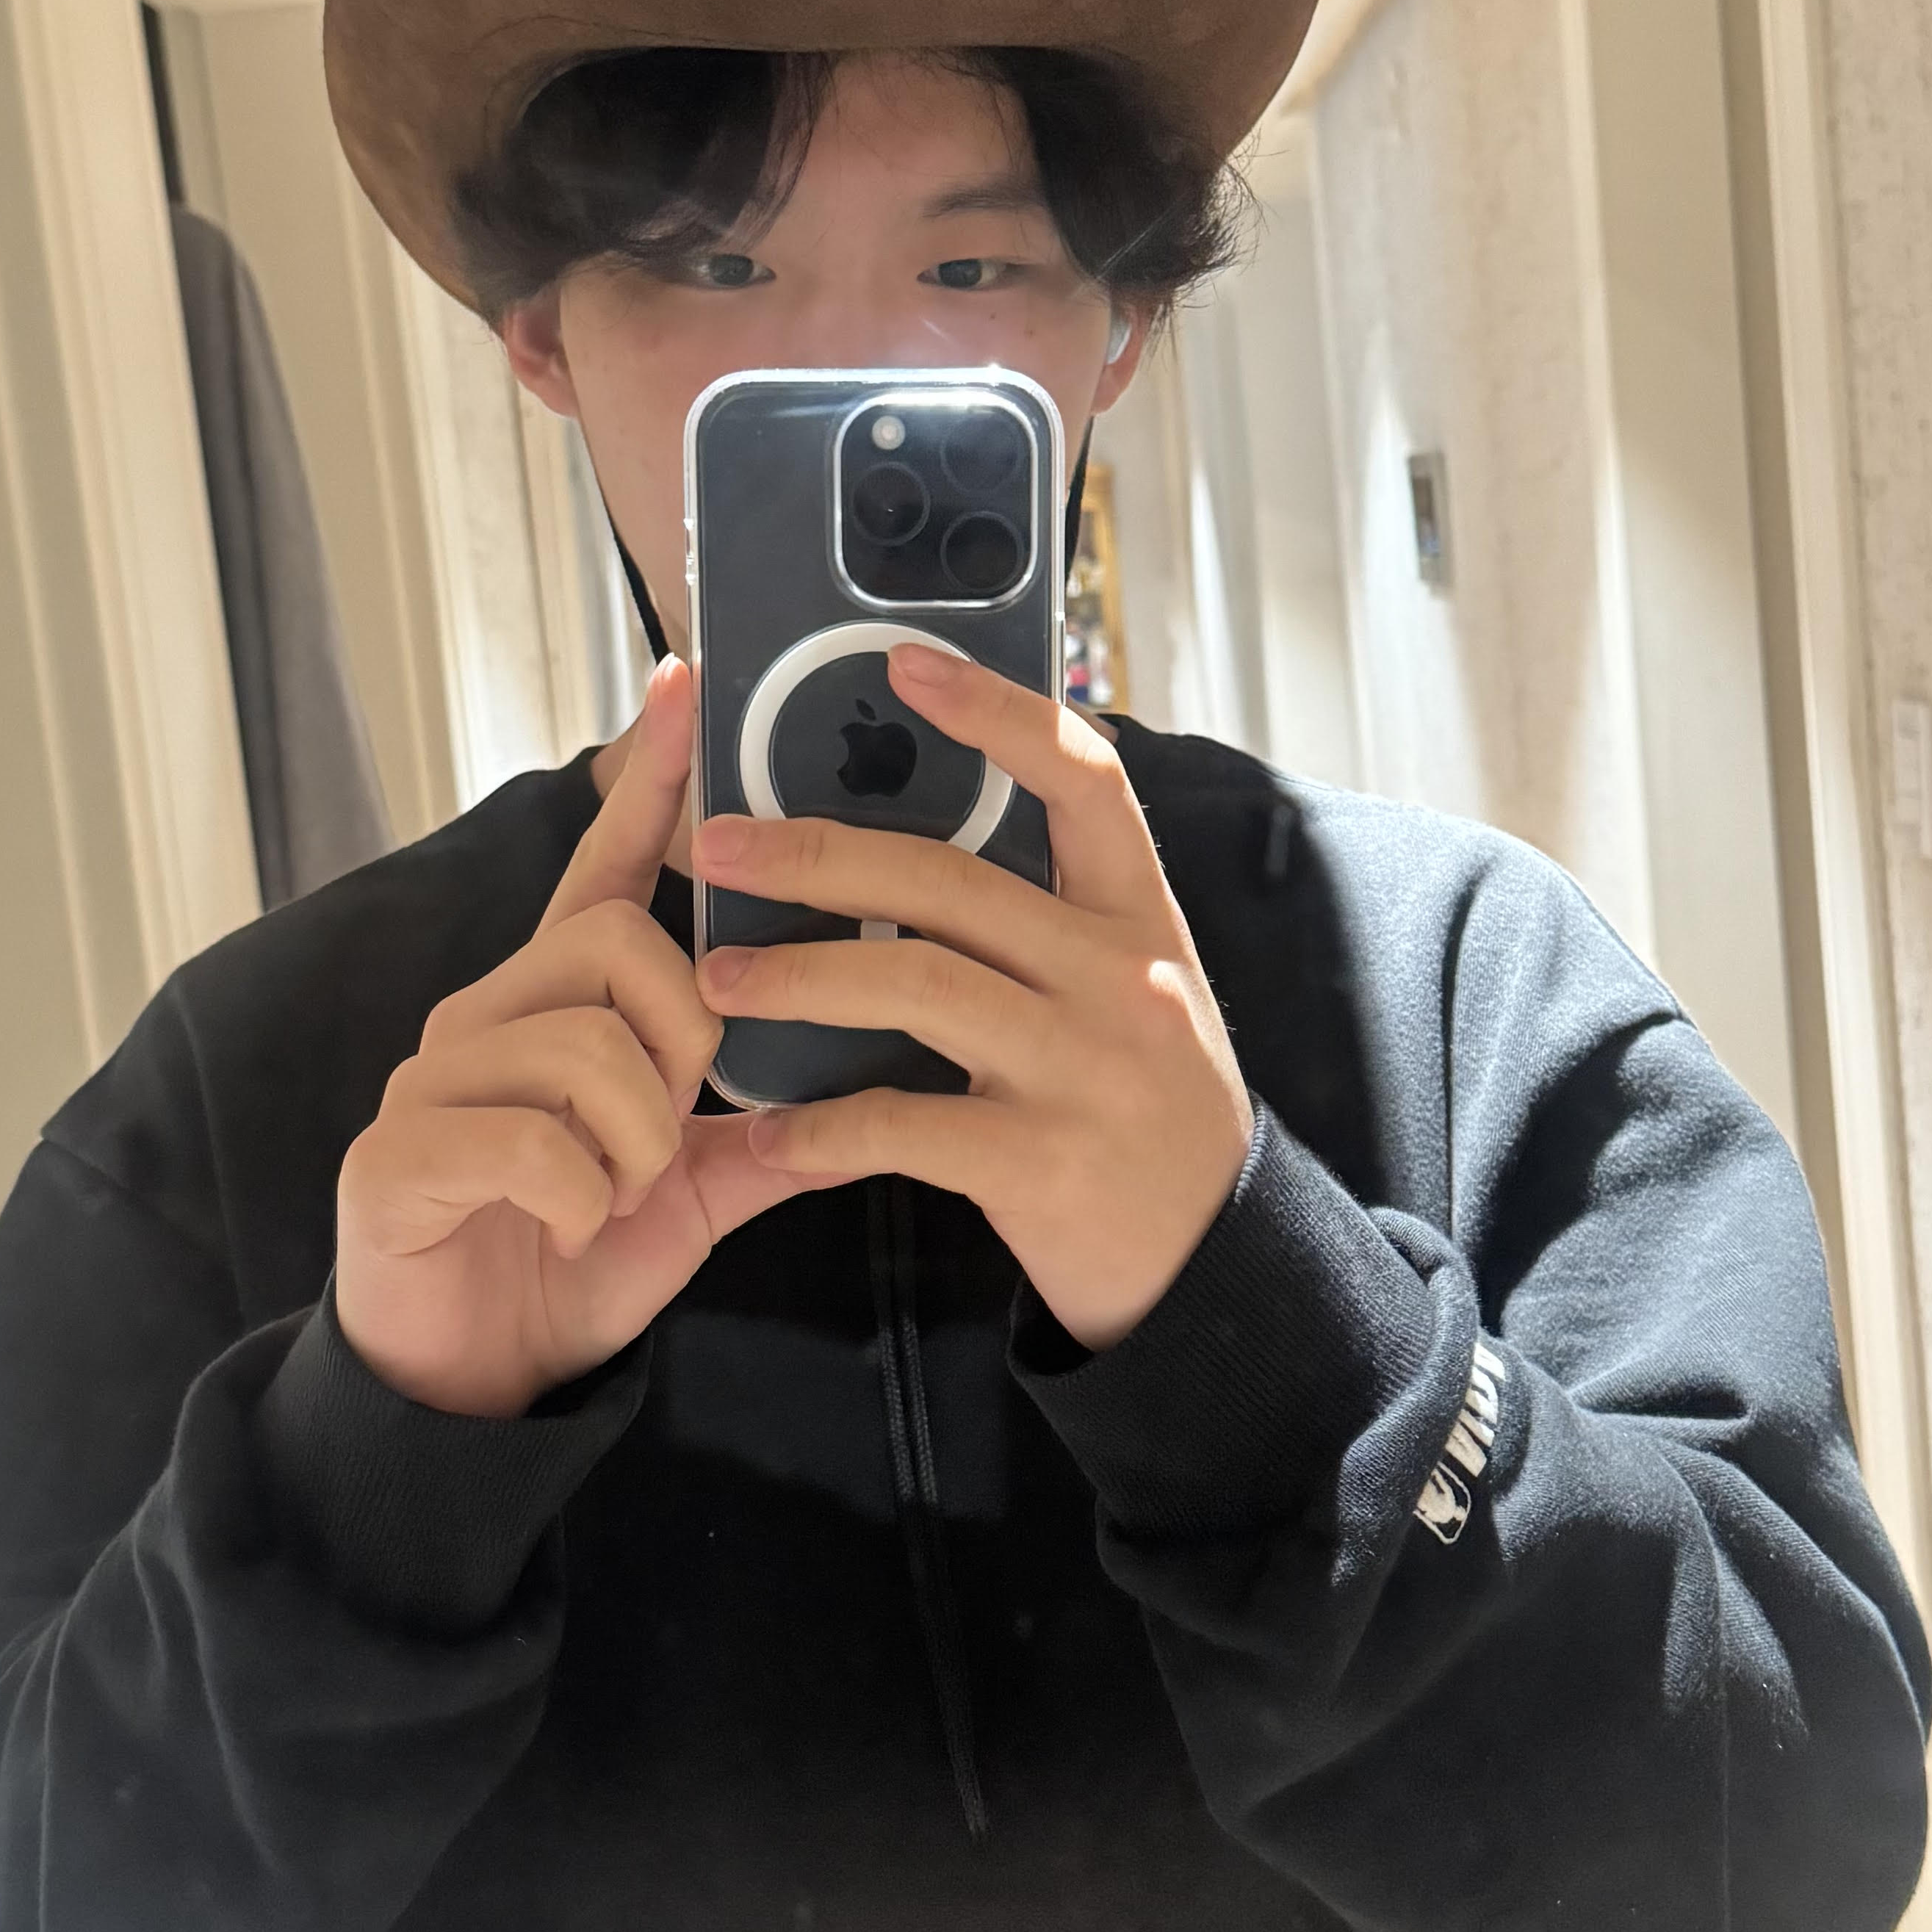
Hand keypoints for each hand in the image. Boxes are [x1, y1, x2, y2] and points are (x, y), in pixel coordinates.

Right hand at [333, 661, 800, 1416]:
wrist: (465, 1383)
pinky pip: (532, 1140)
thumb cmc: (566, 1265)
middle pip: (617, 944)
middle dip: (679, 1042)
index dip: (647, 785)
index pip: (602, 868)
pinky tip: (568, 1232)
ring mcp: (433, 1079)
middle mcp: (486, 1015)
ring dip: (635, 1143)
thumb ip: (751, 1137)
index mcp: (554, 1007)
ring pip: (585, 1046)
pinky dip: (580, 1199)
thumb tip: (850, 1100)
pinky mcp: (396, 1152)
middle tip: (665, 1137)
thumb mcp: (684, 1196)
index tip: (687, 687)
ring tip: (613, 1200)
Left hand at [692, 643, 1252, 1349]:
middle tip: (716, 846)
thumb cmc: (1147, 1116)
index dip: (995, 712)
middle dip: (815, 854)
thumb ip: (1048, 924)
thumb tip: (911, 846)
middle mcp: (1119, 978)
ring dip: (795, 976)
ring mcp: (1083, 1068)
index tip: (904, 664)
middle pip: (947, 880)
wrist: (1215, 1268)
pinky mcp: (1041, 1163)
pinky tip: (768, 1134)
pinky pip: (902, 1124)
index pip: (1083, 779)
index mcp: (1140, 921)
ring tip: (717, 980)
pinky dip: (819, 1128)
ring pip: (911, 985)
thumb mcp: (1130, 996)